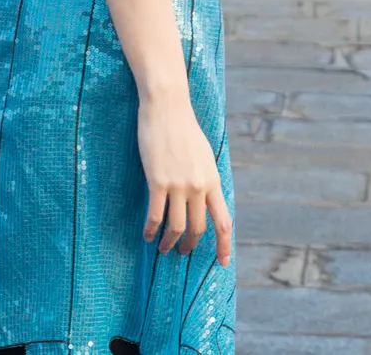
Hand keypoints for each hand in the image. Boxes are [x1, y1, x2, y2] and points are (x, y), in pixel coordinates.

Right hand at [138, 93, 231, 265]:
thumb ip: (205, 177)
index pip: (223, 221)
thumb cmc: (183, 127)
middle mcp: (199, 186)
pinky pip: (155, 215)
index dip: (224, 246)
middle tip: (183, 252)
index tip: (222, 263)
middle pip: (198, 228)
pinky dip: (151, 229)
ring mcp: (178, 184)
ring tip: (163, 248)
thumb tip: (205, 198)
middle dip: (190, 245)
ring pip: (177, 226)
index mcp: (212, 179)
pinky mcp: (158, 180)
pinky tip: (147, 235)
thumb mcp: (203, 154)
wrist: (167, 106)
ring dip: (169, 242)